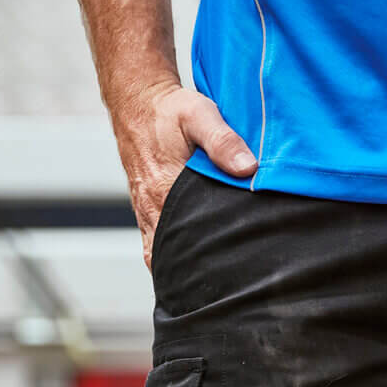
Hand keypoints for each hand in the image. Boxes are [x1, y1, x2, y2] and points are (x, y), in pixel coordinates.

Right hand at [113, 83, 256, 269]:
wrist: (137, 100)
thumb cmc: (170, 109)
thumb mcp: (200, 116)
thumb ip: (224, 141)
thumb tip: (248, 169)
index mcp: (164, 191)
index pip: (180, 242)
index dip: (200, 265)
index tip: (225, 276)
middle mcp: (152, 206)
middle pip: (170, 255)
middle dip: (194, 273)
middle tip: (226, 286)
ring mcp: (146, 209)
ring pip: (161, 251)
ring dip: (181, 264)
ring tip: (213, 280)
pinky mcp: (147, 205)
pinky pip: (157, 239)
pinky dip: (173, 251)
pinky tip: (196, 259)